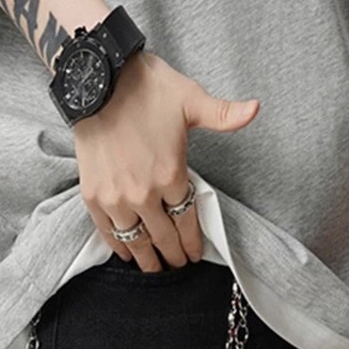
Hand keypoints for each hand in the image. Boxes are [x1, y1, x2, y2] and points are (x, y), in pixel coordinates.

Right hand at [72, 50, 259, 272]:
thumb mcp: (191, 100)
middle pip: (163, 239)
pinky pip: (108, 232)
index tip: (195, 253)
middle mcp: (143, 194)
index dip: (193, 243)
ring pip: (137, 242)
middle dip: (174, 257)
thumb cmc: (147, 89)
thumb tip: (256, 108)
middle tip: (179, 265)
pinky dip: (119, 246)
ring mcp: (115, 197)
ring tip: (155, 268)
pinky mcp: (92, 195)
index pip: (186, 223)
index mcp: (171, 175)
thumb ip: (225, 114)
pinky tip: (128, 252)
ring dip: (148, 260)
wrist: (99, 80)